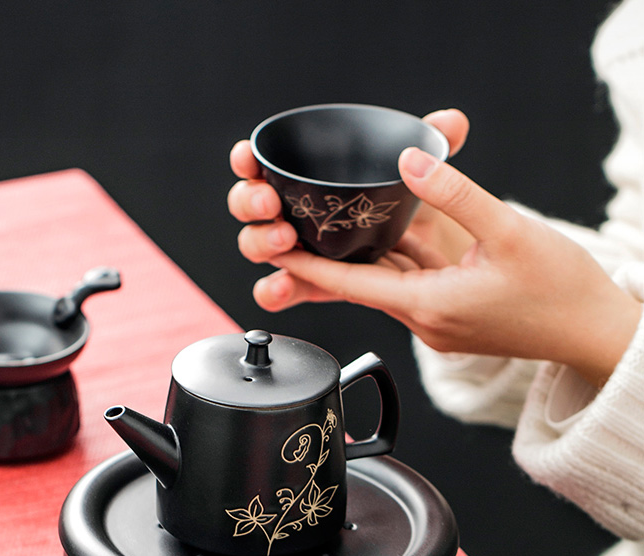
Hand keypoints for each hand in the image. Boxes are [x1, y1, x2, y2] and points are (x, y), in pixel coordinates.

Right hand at [228, 108, 471, 299]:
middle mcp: (297, 210)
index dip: (247, 160)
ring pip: (259, 246)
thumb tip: (449, 124)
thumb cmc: (413, 207)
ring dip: (262, 243)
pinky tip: (284, 286)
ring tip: (286, 242)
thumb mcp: (423, 172)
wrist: (434, 257)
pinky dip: (276, 289)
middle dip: (250, 201)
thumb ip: (433, 143)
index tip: (247, 158)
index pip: (264, 163)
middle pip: (250, 204)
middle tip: (271, 203)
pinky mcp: (312, 284)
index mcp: (309, 175)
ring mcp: (302, 249)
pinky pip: (283, 289)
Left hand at [229, 115, 639, 385]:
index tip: (274, 252)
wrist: (591, 331)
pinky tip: (387, 230)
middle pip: (360, 285)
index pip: (351, 286)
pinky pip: (411, 283)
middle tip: (286, 231)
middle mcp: (424, 320)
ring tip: (323, 226)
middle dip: (322, 260)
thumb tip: (412, 161)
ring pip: (385, 282)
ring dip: (359, 256)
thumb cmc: (559, 291)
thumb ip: (456, 193)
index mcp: (429, 307)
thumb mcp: (509, 232)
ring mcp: (436, 321)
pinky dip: (395, 258)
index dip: (307, 268)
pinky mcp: (450, 315)